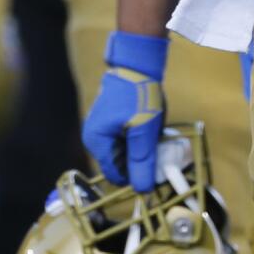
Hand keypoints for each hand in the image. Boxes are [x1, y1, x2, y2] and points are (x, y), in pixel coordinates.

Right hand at [82, 31, 167, 187]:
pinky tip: (150, 127)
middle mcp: (95, 137)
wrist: (137, 62)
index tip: (156, 172)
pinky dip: (138, 137)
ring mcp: (102, 127)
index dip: (136, 177)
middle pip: (120, 163)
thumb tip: (143, 191)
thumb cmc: (138, 95)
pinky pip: (125, 138)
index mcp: (97, 142)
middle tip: (158, 150)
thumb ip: (142, 161)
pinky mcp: (111, 119)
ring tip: (154, 135)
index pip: (116, 175)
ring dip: (140, 148)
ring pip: (124, 151)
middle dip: (139, 160)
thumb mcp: (144, 131)